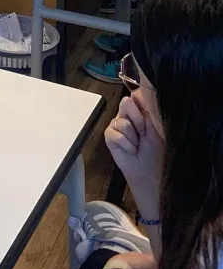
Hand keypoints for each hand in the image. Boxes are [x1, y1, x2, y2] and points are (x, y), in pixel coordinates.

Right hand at [105, 92, 162, 210]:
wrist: (150, 176)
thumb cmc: (159, 153)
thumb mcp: (158, 129)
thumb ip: (151, 110)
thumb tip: (142, 92)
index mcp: (143, 111)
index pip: (137, 94)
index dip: (141, 100)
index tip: (149, 113)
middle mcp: (129, 115)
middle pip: (126, 102)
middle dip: (137, 119)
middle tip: (144, 133)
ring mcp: (118, 125)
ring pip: (120, 119)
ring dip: (132, 135)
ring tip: (138, 145)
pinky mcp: (110, 136)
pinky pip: (114, 133)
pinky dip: (125, 143)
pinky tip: (131, 150)